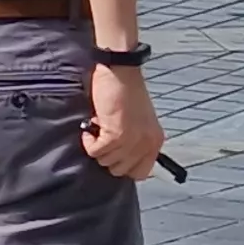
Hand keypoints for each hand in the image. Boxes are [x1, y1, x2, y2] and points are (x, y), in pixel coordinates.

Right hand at [81, 64, 162, 180]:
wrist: (120, 71)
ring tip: (98, 127)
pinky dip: (88, 141)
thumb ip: (135, 141)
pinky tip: (89, 126)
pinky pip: (95, 151)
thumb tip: (118, 158)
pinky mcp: (116, 135)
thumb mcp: (139, 122)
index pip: (140, 173)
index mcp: (155, 141)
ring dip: (96, 146)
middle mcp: (147, 144)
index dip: (123, 166)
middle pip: (120, 170)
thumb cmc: (126, 91)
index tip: (113, 152)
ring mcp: (132, 141)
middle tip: (103, 136)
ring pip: (105, 161)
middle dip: (107, 155)